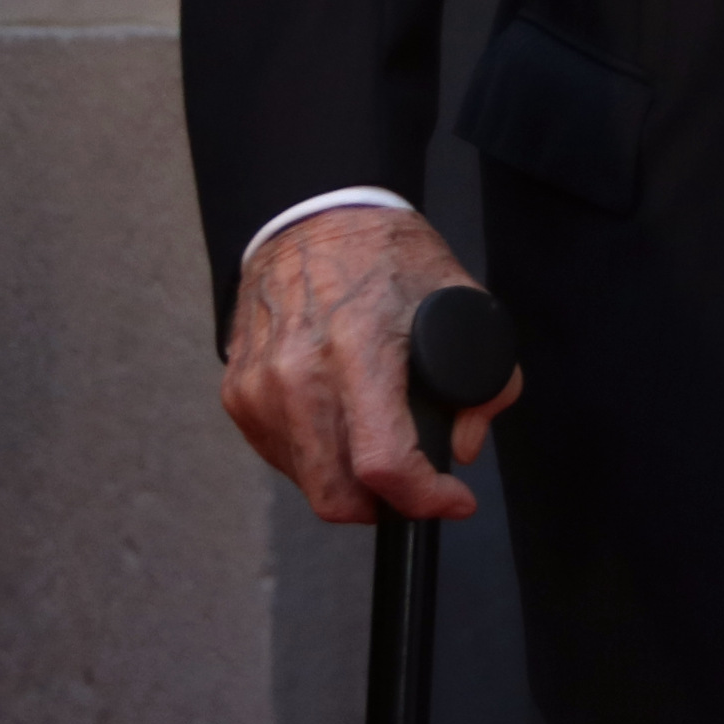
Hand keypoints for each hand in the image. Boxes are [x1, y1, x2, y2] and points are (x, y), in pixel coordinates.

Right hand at [224, 206, 522, 525]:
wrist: (311, 216)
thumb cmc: (388, 257)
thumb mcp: (462, 300)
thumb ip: (486, 382)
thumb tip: (460, 450)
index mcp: (358, 348)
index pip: (382, 461)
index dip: (425, 498)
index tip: (453, 500)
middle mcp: (298, 373)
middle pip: (336, 494)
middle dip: (386, 507)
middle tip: (414, 486)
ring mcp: (259, 387)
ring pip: (308, 482)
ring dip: (349, 483)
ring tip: (377, 444)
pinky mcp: (237, 392)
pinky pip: (280, 456)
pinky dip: (316, 458)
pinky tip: (340, 424)